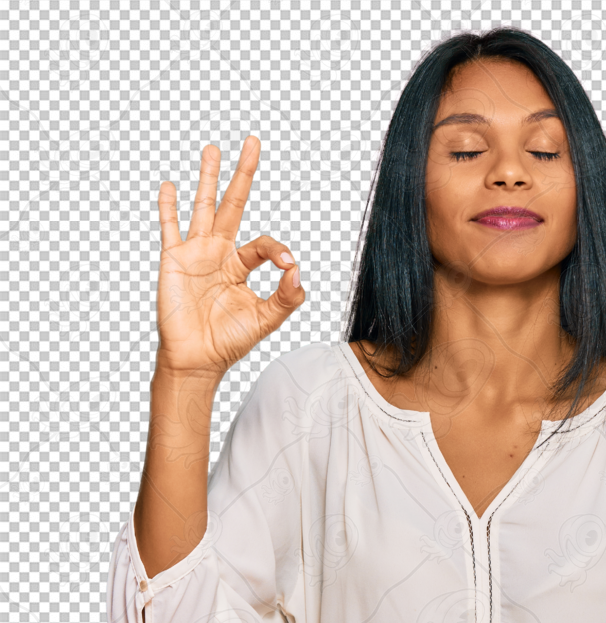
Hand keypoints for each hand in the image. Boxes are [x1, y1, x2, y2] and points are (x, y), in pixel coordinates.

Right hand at [155, 136, 305, 379]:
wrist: (197, 359)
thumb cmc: (228, 342)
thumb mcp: (266, 320)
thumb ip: (286, 297)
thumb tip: (298, 271)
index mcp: (241, 266)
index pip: (264, 245)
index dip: (278, 251)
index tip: (287, 266)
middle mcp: (219, 254)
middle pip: (233, 205)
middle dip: (243, 175)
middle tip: (252, 142)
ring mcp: (195, 253)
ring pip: (203, 207)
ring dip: (208, 178)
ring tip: (213, 149)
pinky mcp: (174, 260)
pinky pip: (170, 228)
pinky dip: (169, 208)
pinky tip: (170, 186)